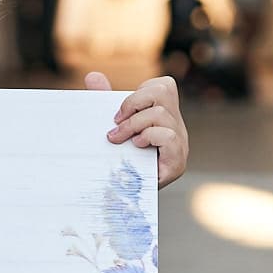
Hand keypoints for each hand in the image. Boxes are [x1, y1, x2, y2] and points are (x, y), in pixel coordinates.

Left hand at [86, 72, 188, 187]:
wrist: (123, 197)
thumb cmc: (119, 158)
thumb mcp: (112, 126)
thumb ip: (103, 101)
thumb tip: (92, 75)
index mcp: (164, 115)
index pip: (165, 85)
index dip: (141, 91)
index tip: (120, 111)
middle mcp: (176, 126)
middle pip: (163, 91)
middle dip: (133, 103)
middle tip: (116, 123)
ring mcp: (179, 143)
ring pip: (161, 114)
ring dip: (133, 124)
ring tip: (120, 139)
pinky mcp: (177, 162)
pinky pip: (168, 137)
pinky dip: (149, 137)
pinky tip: (136, 146)